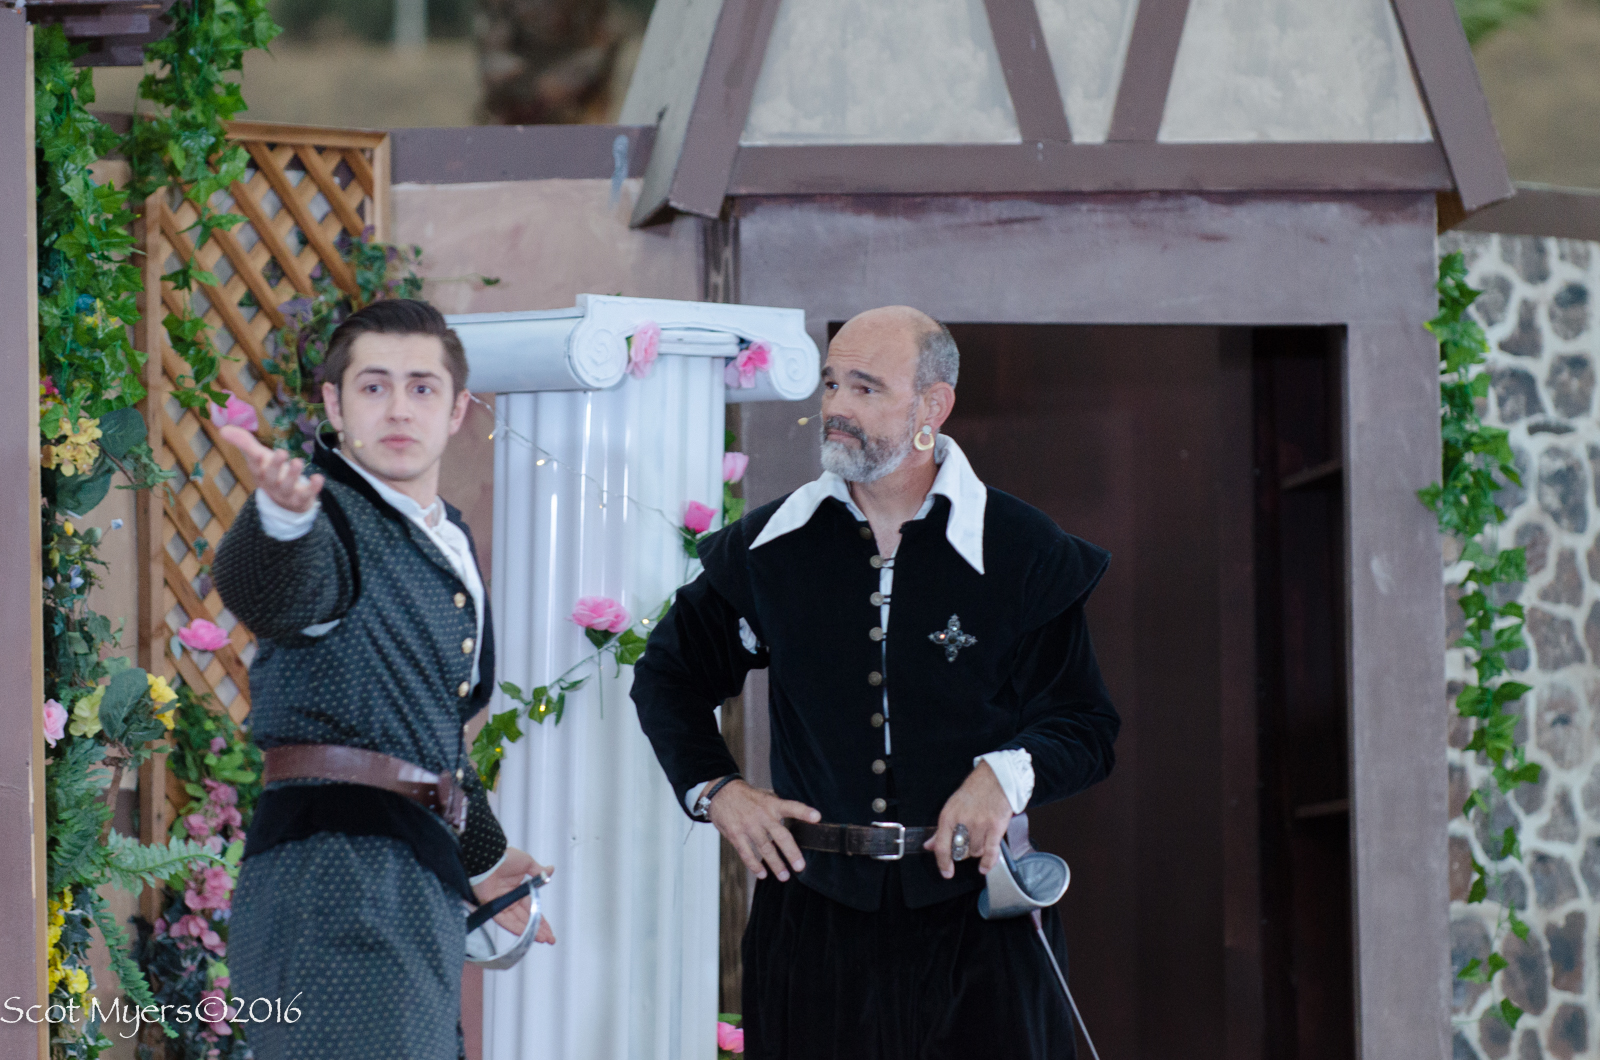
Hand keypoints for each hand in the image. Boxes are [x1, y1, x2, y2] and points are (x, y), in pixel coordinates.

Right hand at [220, 424, 322, 513]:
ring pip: (288, 486)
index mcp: (260, 473)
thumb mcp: (259, 458)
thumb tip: (223, 429)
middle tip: (282, 452)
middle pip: (271, 476)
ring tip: (297, 461)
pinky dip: (313, 487)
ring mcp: (286, 493)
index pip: (255, 465)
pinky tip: (318, 477)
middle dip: (275, 465)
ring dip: (293, 474)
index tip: (258, 450)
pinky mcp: (301, 499)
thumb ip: (244, 443)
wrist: (286, 502)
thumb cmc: (271, 473)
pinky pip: (307, 494)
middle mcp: (271, 484)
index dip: (255, 458)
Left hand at [472, 847, 556, 943]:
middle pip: (527, 918)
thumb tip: (550, 870)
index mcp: (519, 890)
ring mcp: (502, 905)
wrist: (489, 857)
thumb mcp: (527, 863)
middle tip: (550, 939)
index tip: (550, 930)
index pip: (533, 908)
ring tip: (542, 938)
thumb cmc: (505, 857)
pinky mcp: (492, 907)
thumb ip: (538, 871)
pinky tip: (526, 933)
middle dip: (539, 929)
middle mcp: (510, 900)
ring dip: (530, 931)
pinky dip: (516, 927)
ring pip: (518, 922)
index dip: (541, 919)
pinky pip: (505, 920)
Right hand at [707, 779, 820, 881]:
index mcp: (771, 804)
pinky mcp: (735, 835)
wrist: (720, 793)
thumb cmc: (746, 797)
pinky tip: (762, 874)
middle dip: (791, 853)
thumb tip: (797, 818)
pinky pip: (747, 854)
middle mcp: (762, 815)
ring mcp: (748, 826)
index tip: (817, 817)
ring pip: (765, 849)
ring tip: (784, 877)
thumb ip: (778, 807)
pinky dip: (754, 866)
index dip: (804, 812)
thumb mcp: (764, 796)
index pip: (791, 807)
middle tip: (800, 867)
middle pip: (780, 836)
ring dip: (775, 864)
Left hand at [923, 761, 1011, 878]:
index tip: (946, 872)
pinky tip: (984, 868)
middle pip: (960, 851)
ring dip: (977, 851)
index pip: (941, 846)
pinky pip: (990, 852)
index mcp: (948, 817)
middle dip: (963, 852)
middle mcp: (962, 822)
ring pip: (976, 852)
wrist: (995, 779)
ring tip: (980, 838)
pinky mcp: (995, 827)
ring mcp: (979, 825)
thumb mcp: (951, 807)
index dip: (943, 863)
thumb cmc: (974, 791)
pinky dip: (987, 862)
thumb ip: (941, 830)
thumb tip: (929, 846)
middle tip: (968, 843)